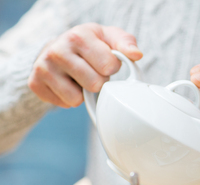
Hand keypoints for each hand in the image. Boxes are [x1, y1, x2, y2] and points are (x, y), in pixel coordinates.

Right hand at [28, 23, 142, 107]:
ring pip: (77, 99)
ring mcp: (43, 68)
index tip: (105, 62)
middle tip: (92, 71)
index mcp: (78, 36)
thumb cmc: (92, 44)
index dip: (112, 68)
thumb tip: (136, 55)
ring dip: (84, 93)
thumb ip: (127, 44)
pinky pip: (64, 105)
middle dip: (99, 81)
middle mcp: (57, 50)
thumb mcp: (111, 37)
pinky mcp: (35, 84)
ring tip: (81, 78)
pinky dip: (69, 98)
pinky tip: (68, 84)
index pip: (109, 66)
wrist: (60, 46)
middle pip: (94, 85)